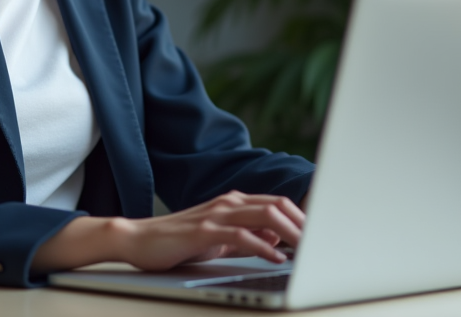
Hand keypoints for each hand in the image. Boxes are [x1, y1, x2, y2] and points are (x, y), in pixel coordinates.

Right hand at [31, 190, 304, 273]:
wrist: (138, 240)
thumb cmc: (179, 242)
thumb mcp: (220, 239)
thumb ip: (249, 237)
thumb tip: (280, 241)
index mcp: (234, 202)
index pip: (278, 203)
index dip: (303, 218)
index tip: (321, 236)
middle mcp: (228, 202)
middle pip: (278, 205)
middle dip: (304, 224)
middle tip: (322, 243)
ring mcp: (216, 214)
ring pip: (265, 215)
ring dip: (291, 233)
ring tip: (307, 250)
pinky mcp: (204, 231)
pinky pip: (241, 235)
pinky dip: (263, 246)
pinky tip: (276, 258)